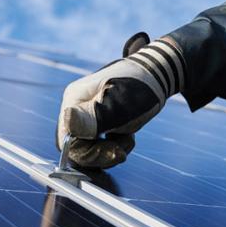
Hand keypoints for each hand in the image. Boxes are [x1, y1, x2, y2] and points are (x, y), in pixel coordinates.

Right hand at [56, 32, 185, 168]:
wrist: (157, 72)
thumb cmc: (140, 86)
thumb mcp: (119, 104)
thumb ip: (93, 116)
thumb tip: (68, 120)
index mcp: (74, 100)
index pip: (68, 141)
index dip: (90, 154)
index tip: (116, 153)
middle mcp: (75, 107)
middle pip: (78, 146)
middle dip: (103, 152)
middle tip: (126, 146)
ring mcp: (86, 113)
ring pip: (89, 147)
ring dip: (111, 149)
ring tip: (129, 137)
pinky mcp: (98, 119)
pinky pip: (99, 143)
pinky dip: (115, 144)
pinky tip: (127, 135)